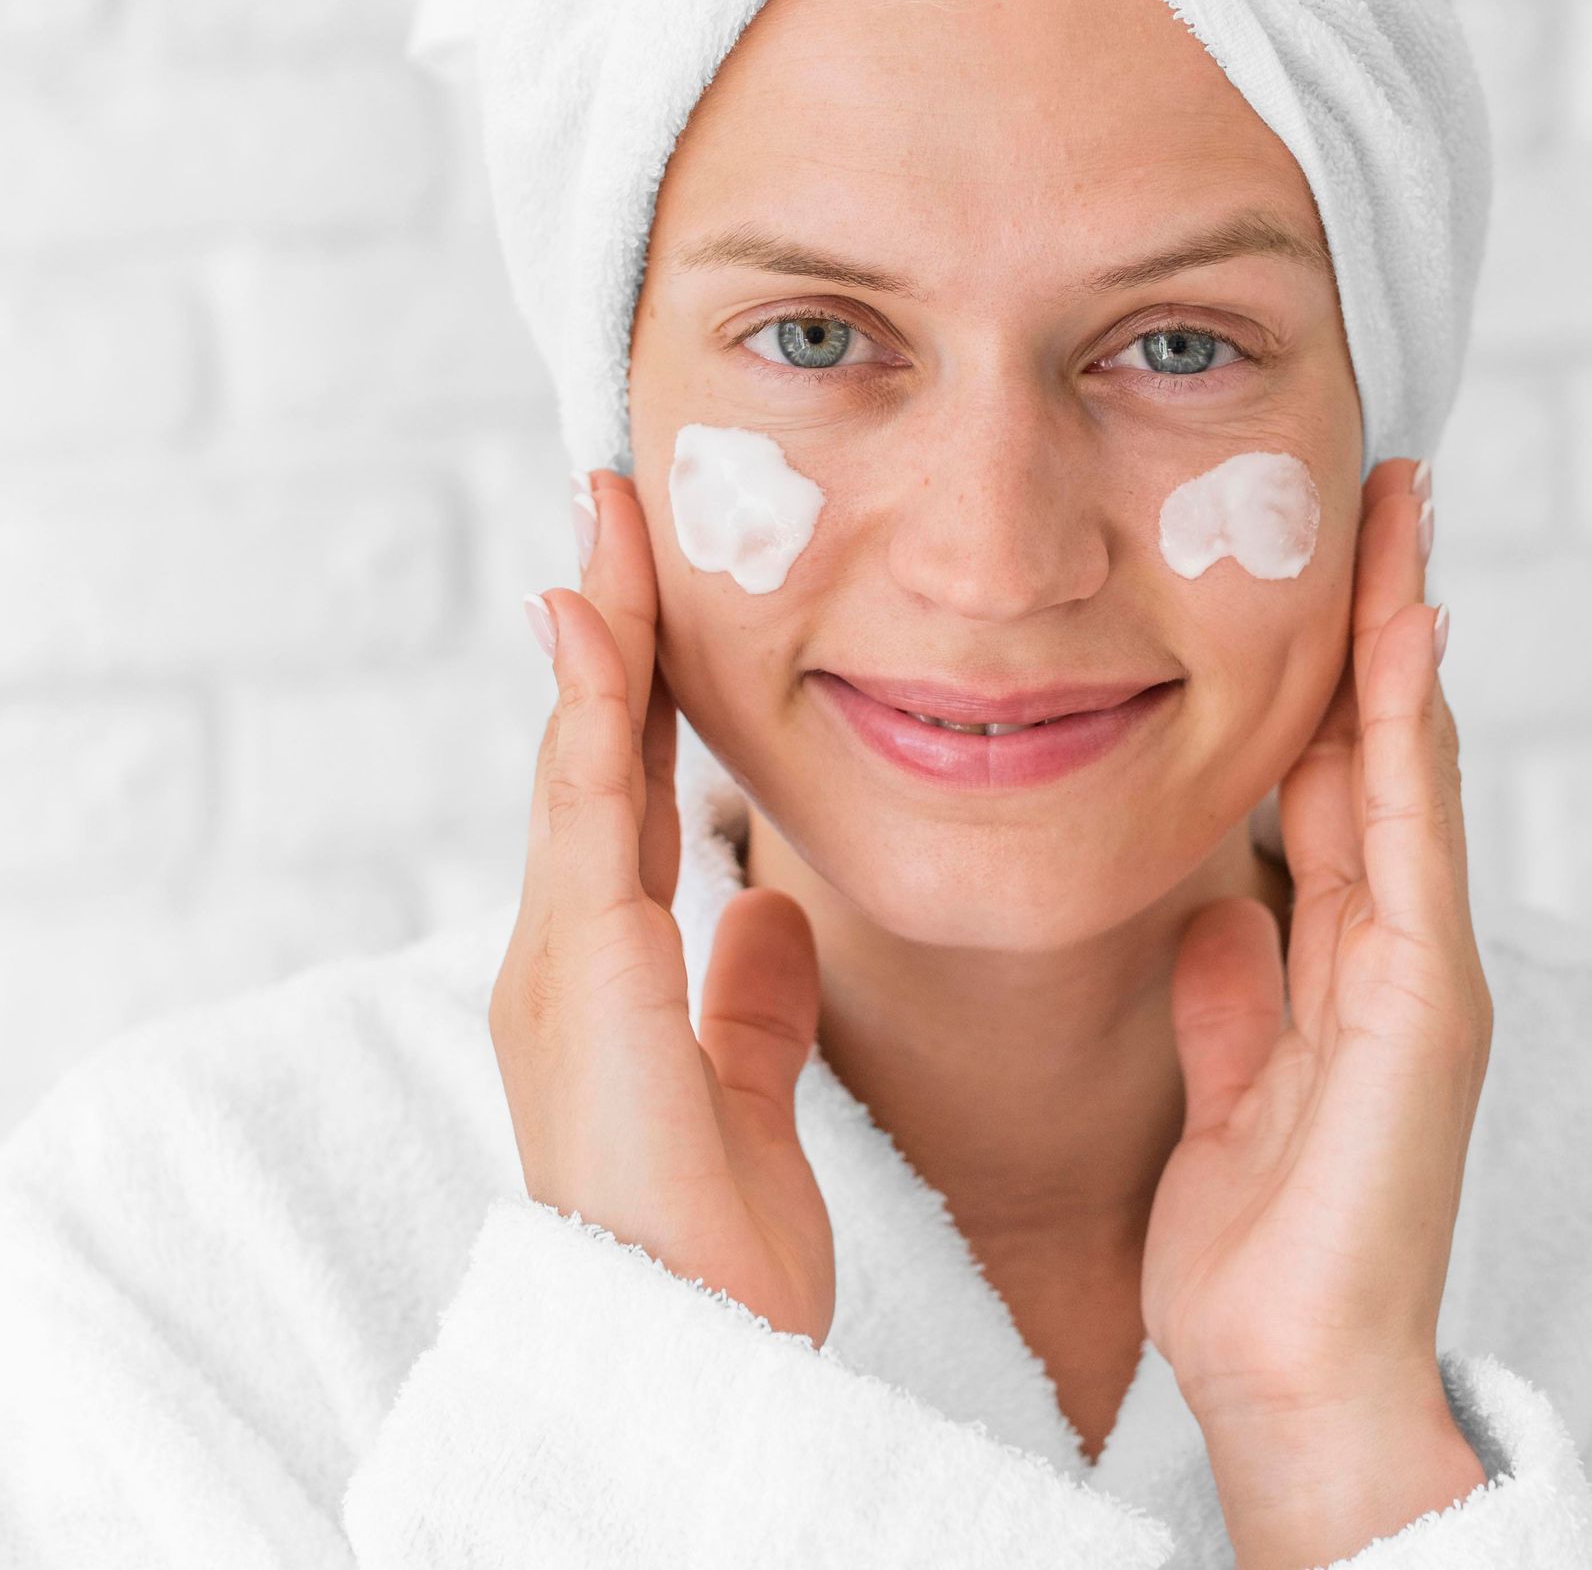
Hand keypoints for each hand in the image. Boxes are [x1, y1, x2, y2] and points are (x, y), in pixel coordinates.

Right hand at [495, 469, 834, 1344]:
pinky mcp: (579, 982)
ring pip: (574, 763)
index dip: (630, 686)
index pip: (617, 795)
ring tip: (605, 522)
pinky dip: (583, 720)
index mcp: (605, 972)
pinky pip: (584, 825)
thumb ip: (749, 997)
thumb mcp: (744, 1082)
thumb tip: (764, 916)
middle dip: (603, 628)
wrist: (691, 1350)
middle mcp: (567, 952)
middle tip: (615, 507)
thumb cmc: (710, 1232)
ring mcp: (560, 963)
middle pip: (585, 755)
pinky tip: (591, 631)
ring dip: (592, 636)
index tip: (646, 587)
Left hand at [1142, 456, 1490, 1437]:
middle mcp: (1391, 947)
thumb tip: (1214, 914)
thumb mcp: (1222, 1088)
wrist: (1286, 1374)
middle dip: (1378, 620)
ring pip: (1409, 768)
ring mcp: (1418, 972)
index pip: (1332, 778)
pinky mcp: (1424, 1008)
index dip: (1329, 669)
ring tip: (1399, 518)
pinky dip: (1410, 739)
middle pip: (1383, 748)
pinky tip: (1402, 644)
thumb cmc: (1257, 1247)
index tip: (1316, 563)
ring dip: (1403, 640)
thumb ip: (1229, 997)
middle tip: (1376, 491)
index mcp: (1340, 960)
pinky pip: (1411, 845)